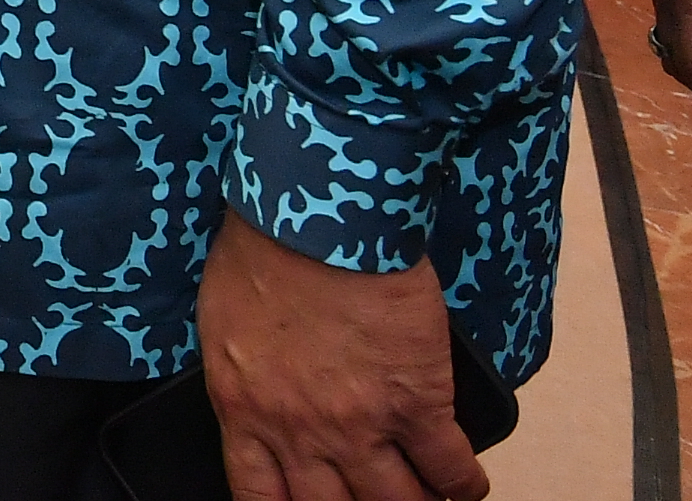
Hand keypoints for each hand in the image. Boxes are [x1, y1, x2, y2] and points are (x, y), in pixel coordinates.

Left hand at [198, 216, 486, 500]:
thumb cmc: (263, 250)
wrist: (316, 218)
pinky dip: (462, 484)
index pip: (258, 496)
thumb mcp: (226, 325)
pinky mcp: (417, 403)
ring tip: (427, 499)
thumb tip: (262, 394)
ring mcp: (360, 425)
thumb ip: (244, 374)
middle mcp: (300, 432)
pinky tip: (465, 484)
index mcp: (244, 410)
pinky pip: (449, 468)